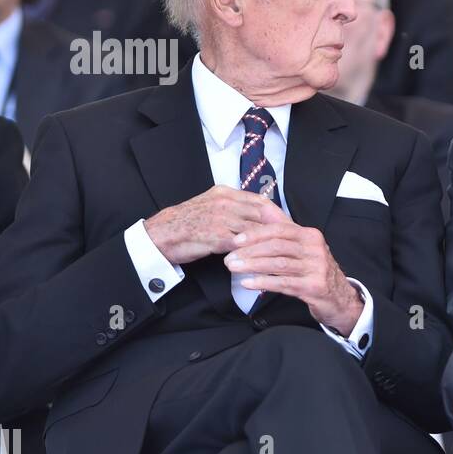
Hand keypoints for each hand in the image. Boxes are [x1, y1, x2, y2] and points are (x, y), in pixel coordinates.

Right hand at [145, 185, 286, 264]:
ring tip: (282, 252)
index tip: (289, 224)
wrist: (160, 235)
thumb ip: (232, 207)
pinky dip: (254, 253)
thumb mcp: (209, 205)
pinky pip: (243, 245)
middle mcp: (224, 202)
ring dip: (269, 242)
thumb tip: (255, 214)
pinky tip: (263, 261)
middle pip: (262, 214)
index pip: (260, 200)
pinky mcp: (216, 236)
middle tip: (292, 240)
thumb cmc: (186, 223)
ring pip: (255, 229)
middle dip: (279, 228)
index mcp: (224, 192)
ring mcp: (220, 219)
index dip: (277, 213)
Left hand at [223, 218, 363, 334]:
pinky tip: (248, 283)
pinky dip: (263, 282)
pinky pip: (283, 283)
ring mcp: (316, 268)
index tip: (235, 240)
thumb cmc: (315, 271)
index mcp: (310, 236)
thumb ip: (284, 233)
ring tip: (234, 268)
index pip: (279, 229)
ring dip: (252, 266)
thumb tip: (262, 212)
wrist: (339, 297)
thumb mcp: (303, 249)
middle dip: (250, 251)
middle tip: (229, 258)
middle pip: (277, 246)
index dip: (255, 234)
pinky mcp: (314, 287)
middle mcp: (315, 249)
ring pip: (278, 264)